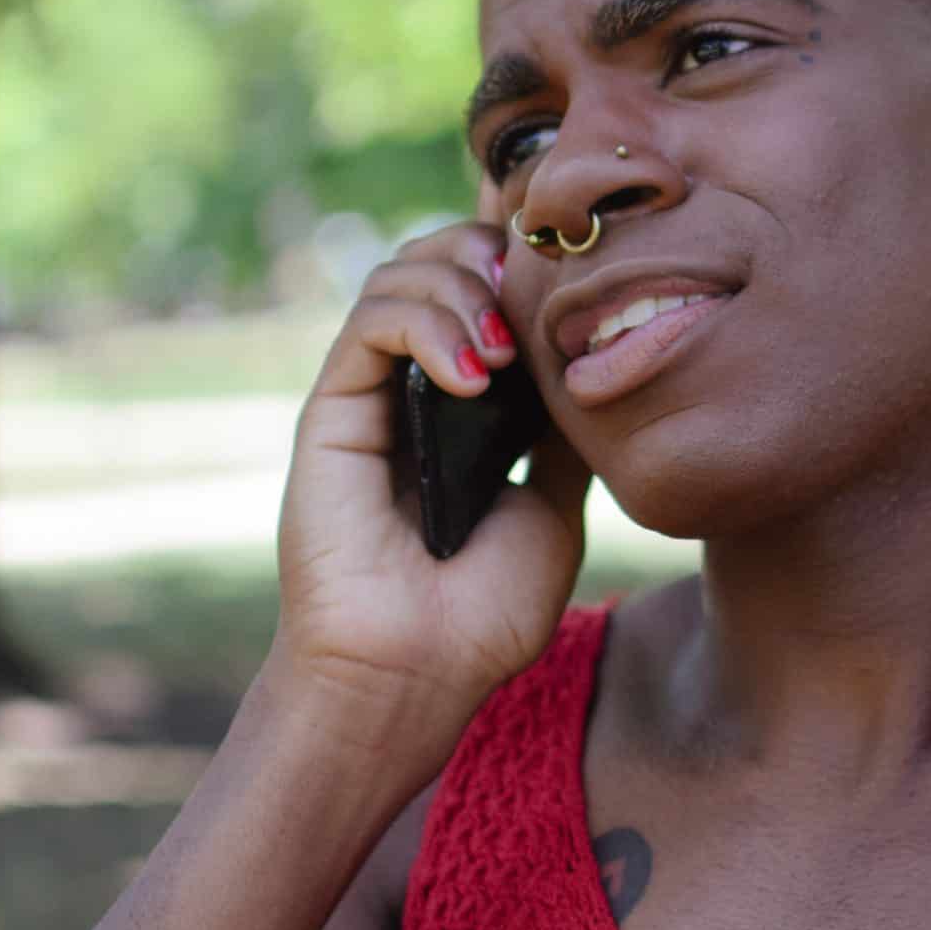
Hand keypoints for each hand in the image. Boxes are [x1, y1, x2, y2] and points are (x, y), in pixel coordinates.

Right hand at [272, 219, 590, 741]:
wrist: (416, 675)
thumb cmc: (482, 614)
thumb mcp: (555, 509)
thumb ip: (563, 433)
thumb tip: (600, 359)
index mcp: (465, 406)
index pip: (485, 290)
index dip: (525, 261)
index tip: (580, 270)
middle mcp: (411, 387)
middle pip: (440, 259)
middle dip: (494, 254)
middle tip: (539, 295)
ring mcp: (368, 395)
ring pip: (400, 274)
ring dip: (464, 288)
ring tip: (508, 351)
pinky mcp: (331, 411)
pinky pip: (369, 323)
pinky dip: (428, 325)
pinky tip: (476, 377)